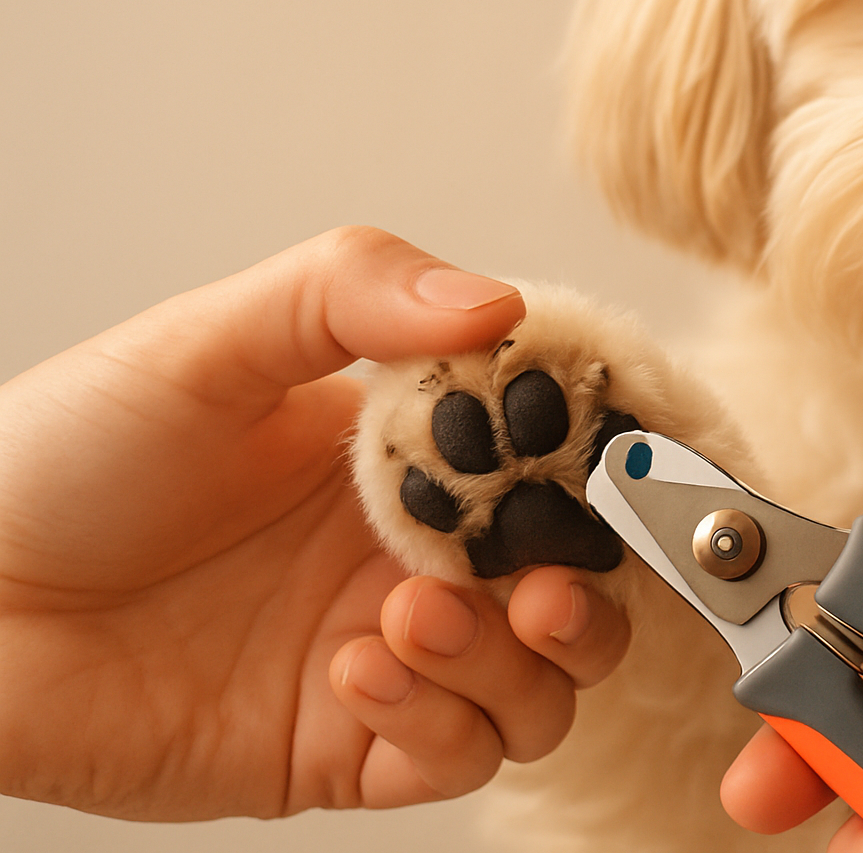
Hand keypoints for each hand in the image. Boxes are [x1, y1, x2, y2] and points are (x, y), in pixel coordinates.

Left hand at [0, 227, 628, 820]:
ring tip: (409, 618)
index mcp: (406, 450)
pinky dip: (439, 721)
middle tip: (541, 586)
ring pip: (540, 684)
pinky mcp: (349, 744)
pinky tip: (356, 671)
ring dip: (507, 662)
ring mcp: (390, 650)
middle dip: (585, 593)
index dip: (600, 468)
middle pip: (576, 586)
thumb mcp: (209, 341)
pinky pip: (456, 754)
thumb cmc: (66, 456)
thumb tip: (497, 303)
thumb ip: (352, 294)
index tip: (609, 468)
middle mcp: (414, 551)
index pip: (553, 459)